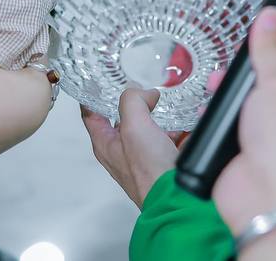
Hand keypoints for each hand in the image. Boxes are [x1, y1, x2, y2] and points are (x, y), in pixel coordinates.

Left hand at [82, 89, 183, 206]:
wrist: (178, 195)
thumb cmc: (149, 172)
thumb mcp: (134, 126)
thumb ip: (132, 101)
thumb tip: (143, 92)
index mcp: (106, 144)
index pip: (91, 114)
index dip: (93, 95)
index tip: (98, 80)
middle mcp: (122, 151)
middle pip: (122, 118)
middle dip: (133, 102)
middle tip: (141, 88)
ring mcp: (143, 156)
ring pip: (147, 126)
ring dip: (158, 115)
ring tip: (166, 103)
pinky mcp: (163, 160)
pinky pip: (168, 137)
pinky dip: (176, 129)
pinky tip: (184, 124)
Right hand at [211, 8, 275, 234]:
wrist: (265, 201)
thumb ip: (272, 49)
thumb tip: (273, 15)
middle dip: (269, 44)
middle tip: (255, 20)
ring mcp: (275, 121)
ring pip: (258, 84)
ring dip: (241, 73)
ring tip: (227, 62)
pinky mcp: (249, 136)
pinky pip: (237, 107)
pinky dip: (225, 97)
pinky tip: (215, 89)